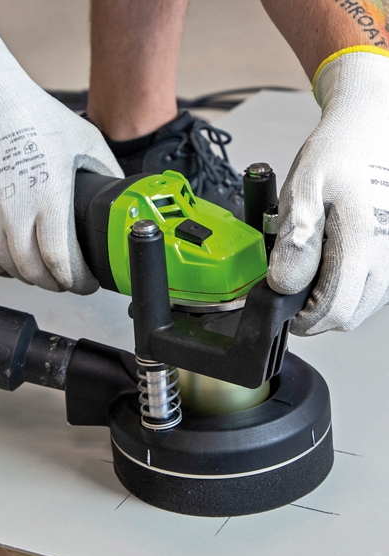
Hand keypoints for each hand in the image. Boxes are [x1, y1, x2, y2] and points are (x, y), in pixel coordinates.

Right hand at [0, 23, 122, 293]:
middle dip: (54, 284)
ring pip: (5, 267)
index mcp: (48, 196)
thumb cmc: (30, 114)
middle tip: (64, 281)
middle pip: (32, 272)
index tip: (85, 284)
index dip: (76, 282)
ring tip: (40, 270)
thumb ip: (105, 172)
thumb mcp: (84, 140)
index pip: (61, 261)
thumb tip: (118, 197)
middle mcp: (13, 209)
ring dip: (27, 276)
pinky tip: (10, 259)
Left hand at [267, 50, 388, 334]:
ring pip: (363, 304)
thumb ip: (295, 242)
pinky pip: (372, 287)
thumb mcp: (302, 191)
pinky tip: (330, 259)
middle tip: (292, 287)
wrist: (371, 129)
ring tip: (310, 266)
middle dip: (315, 312)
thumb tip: (284, 284)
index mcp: (363, 242)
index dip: (303, 319)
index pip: (335, 311)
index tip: (284, 307)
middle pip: (350, 315)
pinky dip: (347, 285)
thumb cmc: (338, 154)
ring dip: (332, 299)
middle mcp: (388, 255)